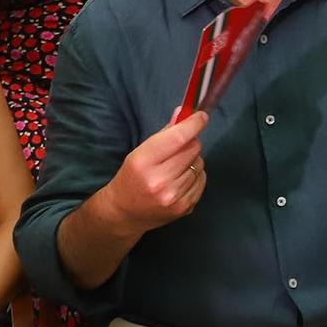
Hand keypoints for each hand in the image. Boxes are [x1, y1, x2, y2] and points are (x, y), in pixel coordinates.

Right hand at [98, 110, 208, 235]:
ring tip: (176, 167)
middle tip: (180, 146)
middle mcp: (160, 181)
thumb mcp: (139, 153)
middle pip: (193, 149)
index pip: (178, 138)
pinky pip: (202, 180)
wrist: (124, 213)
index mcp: (144, 162)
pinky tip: (181, 179)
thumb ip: (164, 133)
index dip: (193, 124)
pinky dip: (195, 175)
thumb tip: (184, 113)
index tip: (201, 116)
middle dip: (191, 142)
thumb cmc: (131, 178)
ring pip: (200, 164)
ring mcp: (174, 197)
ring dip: (192, 160)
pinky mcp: (185, 208)